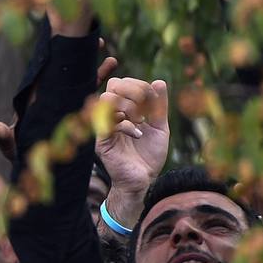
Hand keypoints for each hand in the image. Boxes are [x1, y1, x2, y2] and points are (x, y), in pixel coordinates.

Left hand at [0, 50, 116, 163]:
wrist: (41, 172)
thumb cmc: (23, 156)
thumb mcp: (11, 145)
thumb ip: (1, 136)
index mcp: (39, 99)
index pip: (48, 74)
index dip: (57, 58)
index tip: (65, 41)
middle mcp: (55, 98)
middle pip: (69, 71)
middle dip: (81, 55)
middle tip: (95, 38)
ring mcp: (69, 107)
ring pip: (85, 83)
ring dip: (98, 70)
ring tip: (109, 54)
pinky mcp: (81, 118)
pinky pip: (96, 101)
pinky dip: (106, 91)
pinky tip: (116, 80)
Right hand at [96, 78, 169, 195]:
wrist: (143, 180)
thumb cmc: (149, 155)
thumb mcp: (160, 127)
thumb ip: (159, 106)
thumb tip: (159, 82)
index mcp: (122, 108)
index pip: (123, 82)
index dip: (139, 85)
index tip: (152, 101)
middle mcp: (111, 114)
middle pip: (113, 85)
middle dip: (133, 92)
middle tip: (145, 111)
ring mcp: (104, 126)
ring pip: (106, 99)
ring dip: (127, 106)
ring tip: (139, 120)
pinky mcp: (102, 140)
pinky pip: (107, 122)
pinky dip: (126, 125)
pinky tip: (138, 135)